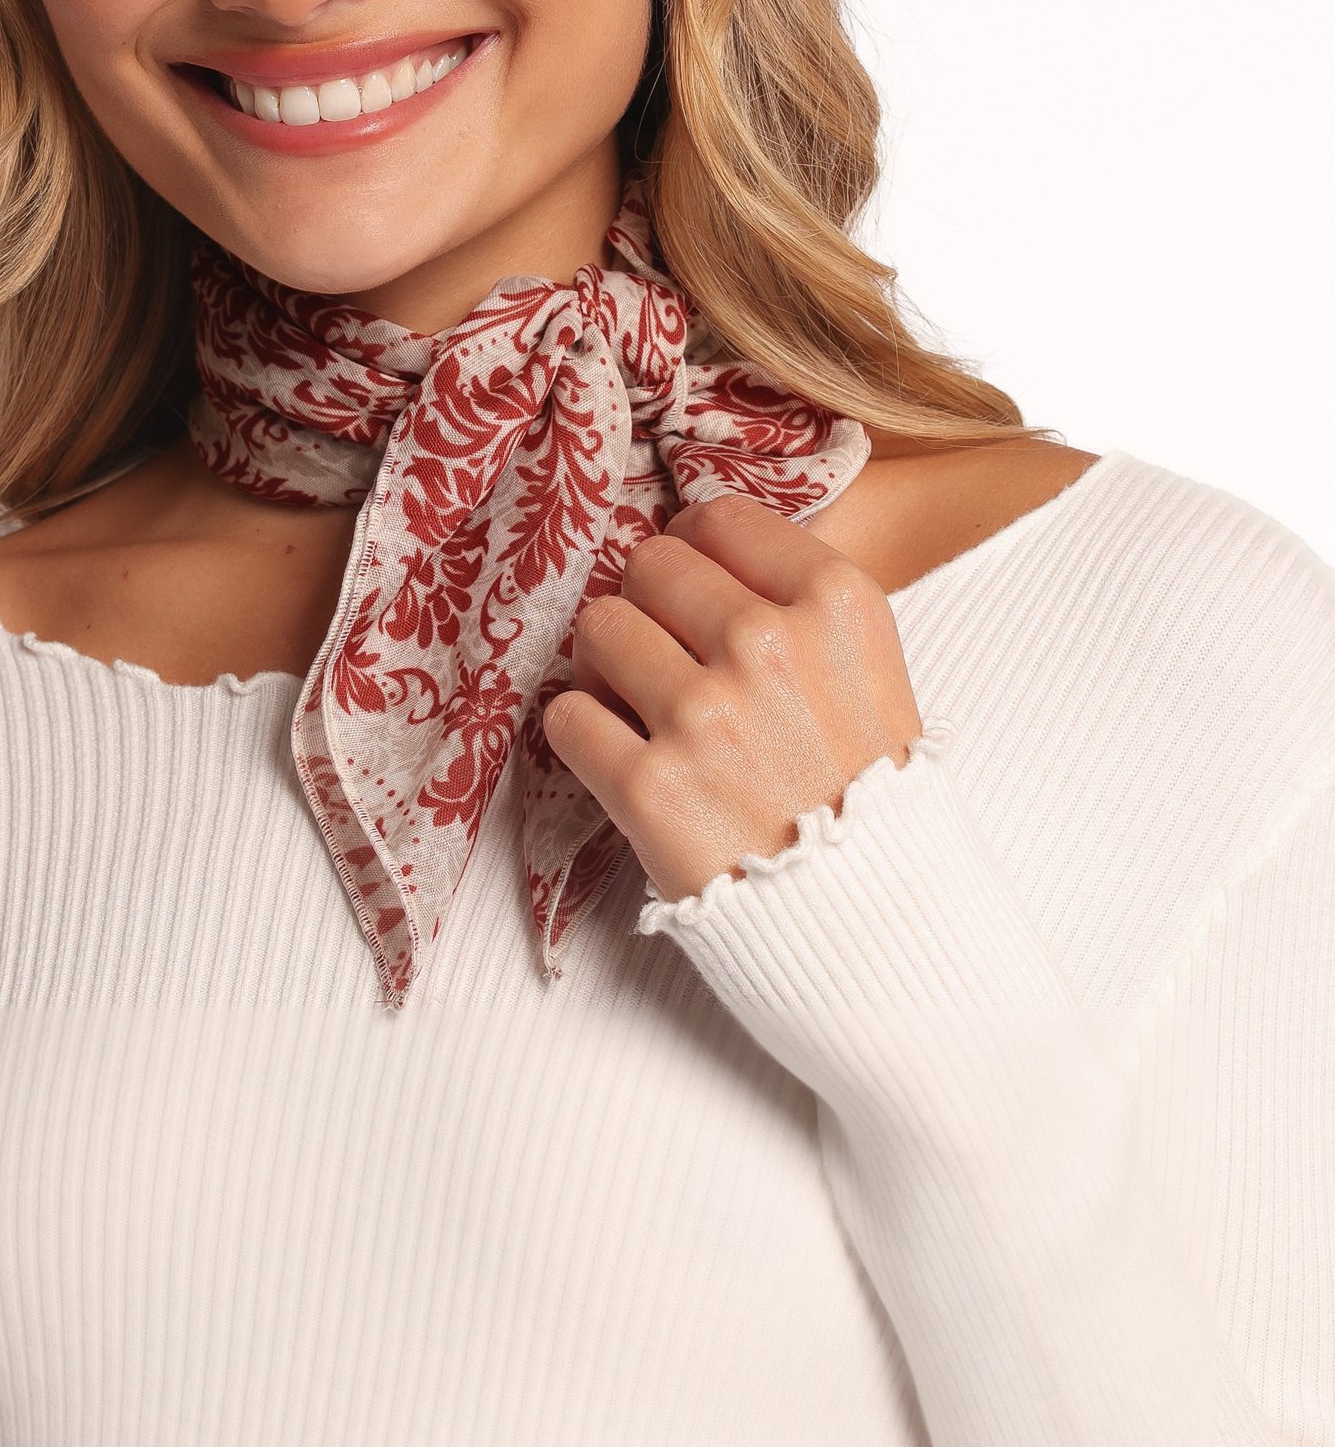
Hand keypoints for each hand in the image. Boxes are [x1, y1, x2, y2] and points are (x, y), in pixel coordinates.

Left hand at [541, 493, 923, 902]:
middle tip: (665, 656)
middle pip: (649, 565)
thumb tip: (693, 545)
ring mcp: (705, 717)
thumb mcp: (870, 670)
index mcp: (837, 605)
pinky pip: (565, 717)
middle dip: (647, 605)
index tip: (691, 588)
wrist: (880, 927)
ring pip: (598, 628)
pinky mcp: (649, 790)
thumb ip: (793, 601)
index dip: (693, 549)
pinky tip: (620, 756)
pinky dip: (580, 734)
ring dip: (606, 665)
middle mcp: (770, 646)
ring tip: (640, 707)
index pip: (718, 519)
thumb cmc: (872, 797)